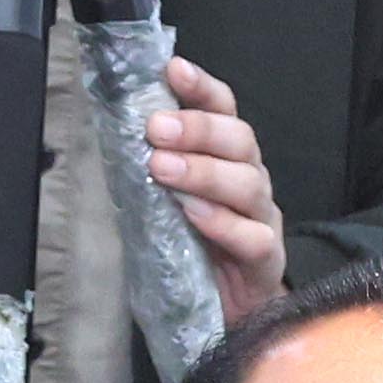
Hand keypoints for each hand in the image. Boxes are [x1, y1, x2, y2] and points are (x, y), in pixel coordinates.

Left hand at [146, 51, 286, 325]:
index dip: (201, 88)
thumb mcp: (168, 205)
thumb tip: (116, 137)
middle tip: (156, 128)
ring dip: (202, 171)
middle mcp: (251, 181)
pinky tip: (193, 215)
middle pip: (239, 140)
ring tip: (163, 168)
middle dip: (197, 128)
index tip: (173, 68)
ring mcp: (263, 219)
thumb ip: (153, 172)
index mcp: (229, 159)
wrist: (231, 314)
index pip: (224, 111)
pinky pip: (251, 237)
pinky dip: (222, 223)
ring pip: (247, 182)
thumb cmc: (197, 251)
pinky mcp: (266, 260)